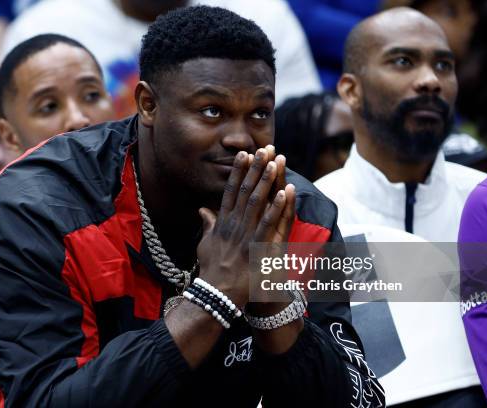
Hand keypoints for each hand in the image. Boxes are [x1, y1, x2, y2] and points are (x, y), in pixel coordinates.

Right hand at [196, 148, 290, 307]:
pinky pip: (268, 223)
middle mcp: (232, 224)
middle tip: (264, 149)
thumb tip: (202, 209)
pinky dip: (276, 207)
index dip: (238, 172)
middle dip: (255, 168)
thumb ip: (207, 225)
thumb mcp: (205, 244)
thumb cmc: (211, 269)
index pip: (231, 191)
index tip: (244, 155)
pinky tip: (284, 192)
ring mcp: (244, 234)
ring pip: (256, 202)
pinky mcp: (256, 247)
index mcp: (222, 222)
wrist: (216, 292)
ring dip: (266, 180)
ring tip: (275, 162)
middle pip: (245, 190)